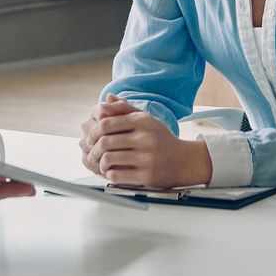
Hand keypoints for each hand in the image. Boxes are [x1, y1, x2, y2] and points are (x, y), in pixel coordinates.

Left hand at [79, 98, 211, 187]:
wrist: (184, 161)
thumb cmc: (161, 139)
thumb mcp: (146, 119)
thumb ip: (126, 109)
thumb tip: (107, 99)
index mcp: (143, 121)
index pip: (107, 122)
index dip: (93, 131)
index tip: (90, 138)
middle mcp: (145, 138)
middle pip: (105, 142)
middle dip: (93, 149)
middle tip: (92, 153)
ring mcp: (147, 158)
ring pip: (109, 159)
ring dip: (100, 163)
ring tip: (101, 163)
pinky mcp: (147, 175)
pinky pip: (117, 175)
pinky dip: (109, 174)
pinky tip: (112, 172)